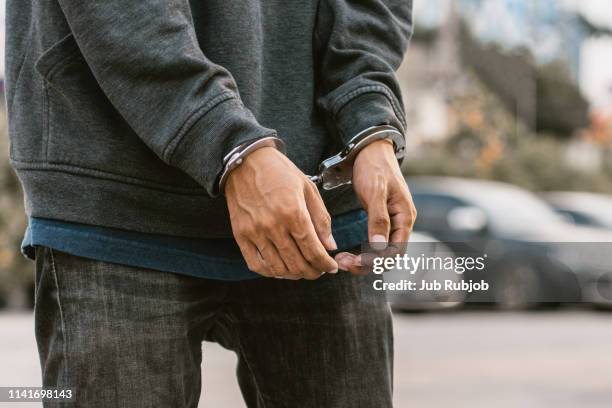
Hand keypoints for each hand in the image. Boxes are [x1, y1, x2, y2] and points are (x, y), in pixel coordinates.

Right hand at [226, 146, 338, 278]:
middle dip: (313, 272)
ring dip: (294, 274)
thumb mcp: (308, 189)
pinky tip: (280, 269)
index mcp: (294, 212)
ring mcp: (255, 232)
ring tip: (302, 270)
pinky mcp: (241, 235)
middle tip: (319, 270)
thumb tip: (330, 246)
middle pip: (297, 263)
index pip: (313, 250)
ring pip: (278, 268)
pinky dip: (270, 272)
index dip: (325, 264)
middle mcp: (273, 225)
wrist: (246, 161)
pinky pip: (256, 264)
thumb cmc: (280, 172)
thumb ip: (321, 219)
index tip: (331, 267)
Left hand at [335, 139, 416, 273]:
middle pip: (389, 256)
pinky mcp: (381, 220)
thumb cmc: (374, 167)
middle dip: (367, 263)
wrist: (370, 150)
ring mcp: (392, 222)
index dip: (376, 261)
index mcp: (404, 217)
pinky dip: (362, 251)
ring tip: (342, 260)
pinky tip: (346, 253)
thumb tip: (379, 246)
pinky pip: (375, 244)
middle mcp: (401, 223)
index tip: (354, 261)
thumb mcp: (375, 191)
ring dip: (363, 259)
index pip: (396, 251)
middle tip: (342, 263)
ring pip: (381, 252)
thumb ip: (378, 219)